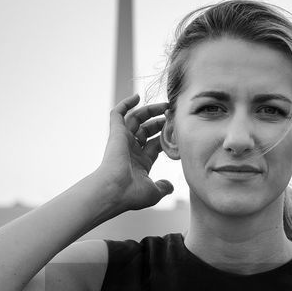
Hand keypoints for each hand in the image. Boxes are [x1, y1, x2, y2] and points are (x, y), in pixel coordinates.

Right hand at [94, 94, 173, 212]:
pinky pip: (117, 113)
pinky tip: (137, 96)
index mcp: (141, 162)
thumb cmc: (132, 193)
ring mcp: (123, 140)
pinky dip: (125, 104)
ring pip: (136, 119)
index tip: (178, 130)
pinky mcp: (115, 133)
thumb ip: (163, 187)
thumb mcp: (153, 192)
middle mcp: (131, 150)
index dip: (166, 137)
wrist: (114, 190)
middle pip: (147, 130)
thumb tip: (170, 186)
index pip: (155, 144)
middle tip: (173, 114)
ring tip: (165, 105)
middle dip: (160, 122)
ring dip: (149, 110)